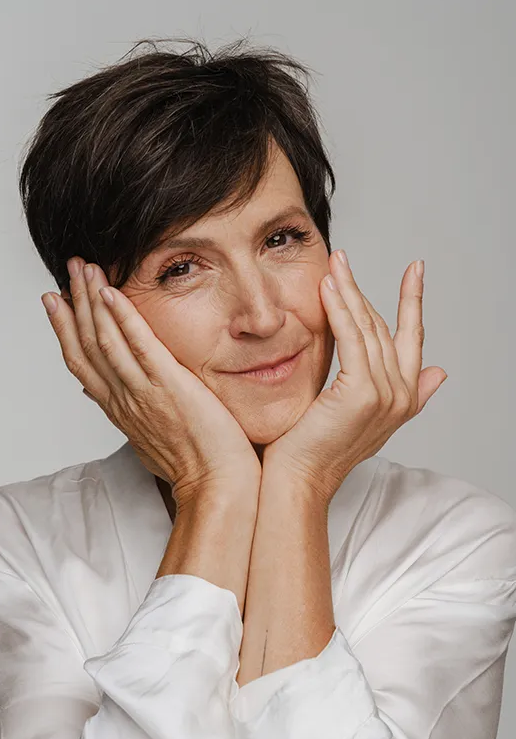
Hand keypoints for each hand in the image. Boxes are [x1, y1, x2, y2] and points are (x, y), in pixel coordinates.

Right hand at [42, 257, 261, 509]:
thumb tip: (100, 398)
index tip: (55, 301)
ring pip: (105, 339)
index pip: (82, 363)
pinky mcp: (169, 386)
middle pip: (87, 344)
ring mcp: (143, 392)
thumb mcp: (148, 440)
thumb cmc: (194, 467)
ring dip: (91, 300)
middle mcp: (123, 399)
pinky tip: (111, 292)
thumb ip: (126, 414)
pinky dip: (122, 318)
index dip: (65, 329)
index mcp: (119, 409)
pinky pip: (139, 346)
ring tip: (83, 267)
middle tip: (67, 268)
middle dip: (74, 302)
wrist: (216, 488)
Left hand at [263, 249, 446, 501]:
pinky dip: (340, 310)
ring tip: (333, 263)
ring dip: (348, 291)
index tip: (415, 270)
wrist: (298, 480)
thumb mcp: (364, 417)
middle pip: (383, 327)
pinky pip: (351, 339)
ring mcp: (385, 394)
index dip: (413, 302)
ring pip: (367, 328)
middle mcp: (401, 396)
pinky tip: (328, 287)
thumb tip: (441, 372)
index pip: (413, 339)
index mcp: (405, 399)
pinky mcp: (361, 392)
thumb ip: (403, 391)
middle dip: (361, 289)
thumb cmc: (315, 450)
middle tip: (341, 258)